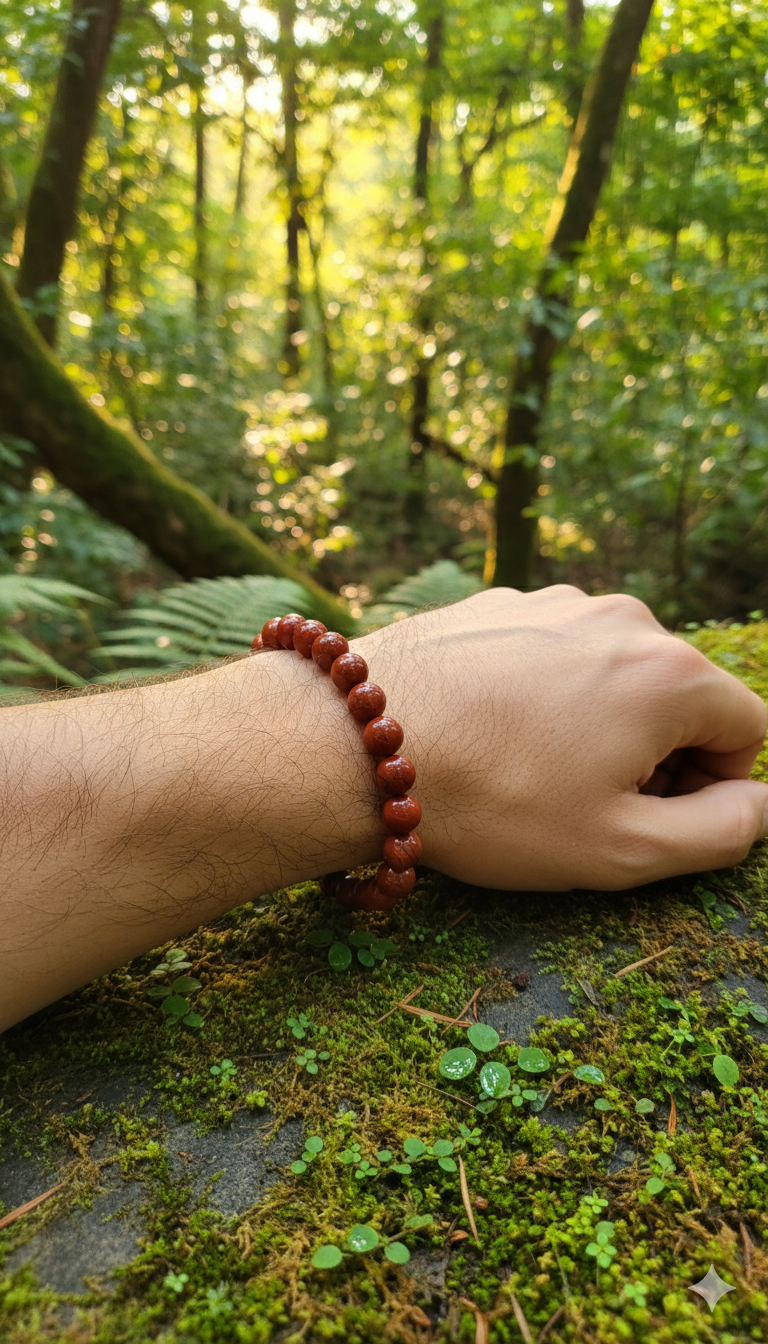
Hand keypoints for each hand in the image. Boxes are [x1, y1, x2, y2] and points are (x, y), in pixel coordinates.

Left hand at [354, 586, 767, 889]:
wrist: (354, 740)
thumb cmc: (492, 802)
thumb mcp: (622, 849)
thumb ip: (718, 833)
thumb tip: (757, 805)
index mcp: (669, 673)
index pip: (746, 729)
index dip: (714, 788)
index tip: (650, 817)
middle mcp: (620, 618)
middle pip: (679, 695)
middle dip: (654, 754)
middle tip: (584, 804)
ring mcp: (552, 602)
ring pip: (611, 672)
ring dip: (595, 723)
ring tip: (527, 769)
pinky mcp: (495, 603)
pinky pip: (550, 653)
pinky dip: (540, 694)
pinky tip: (488, 733)